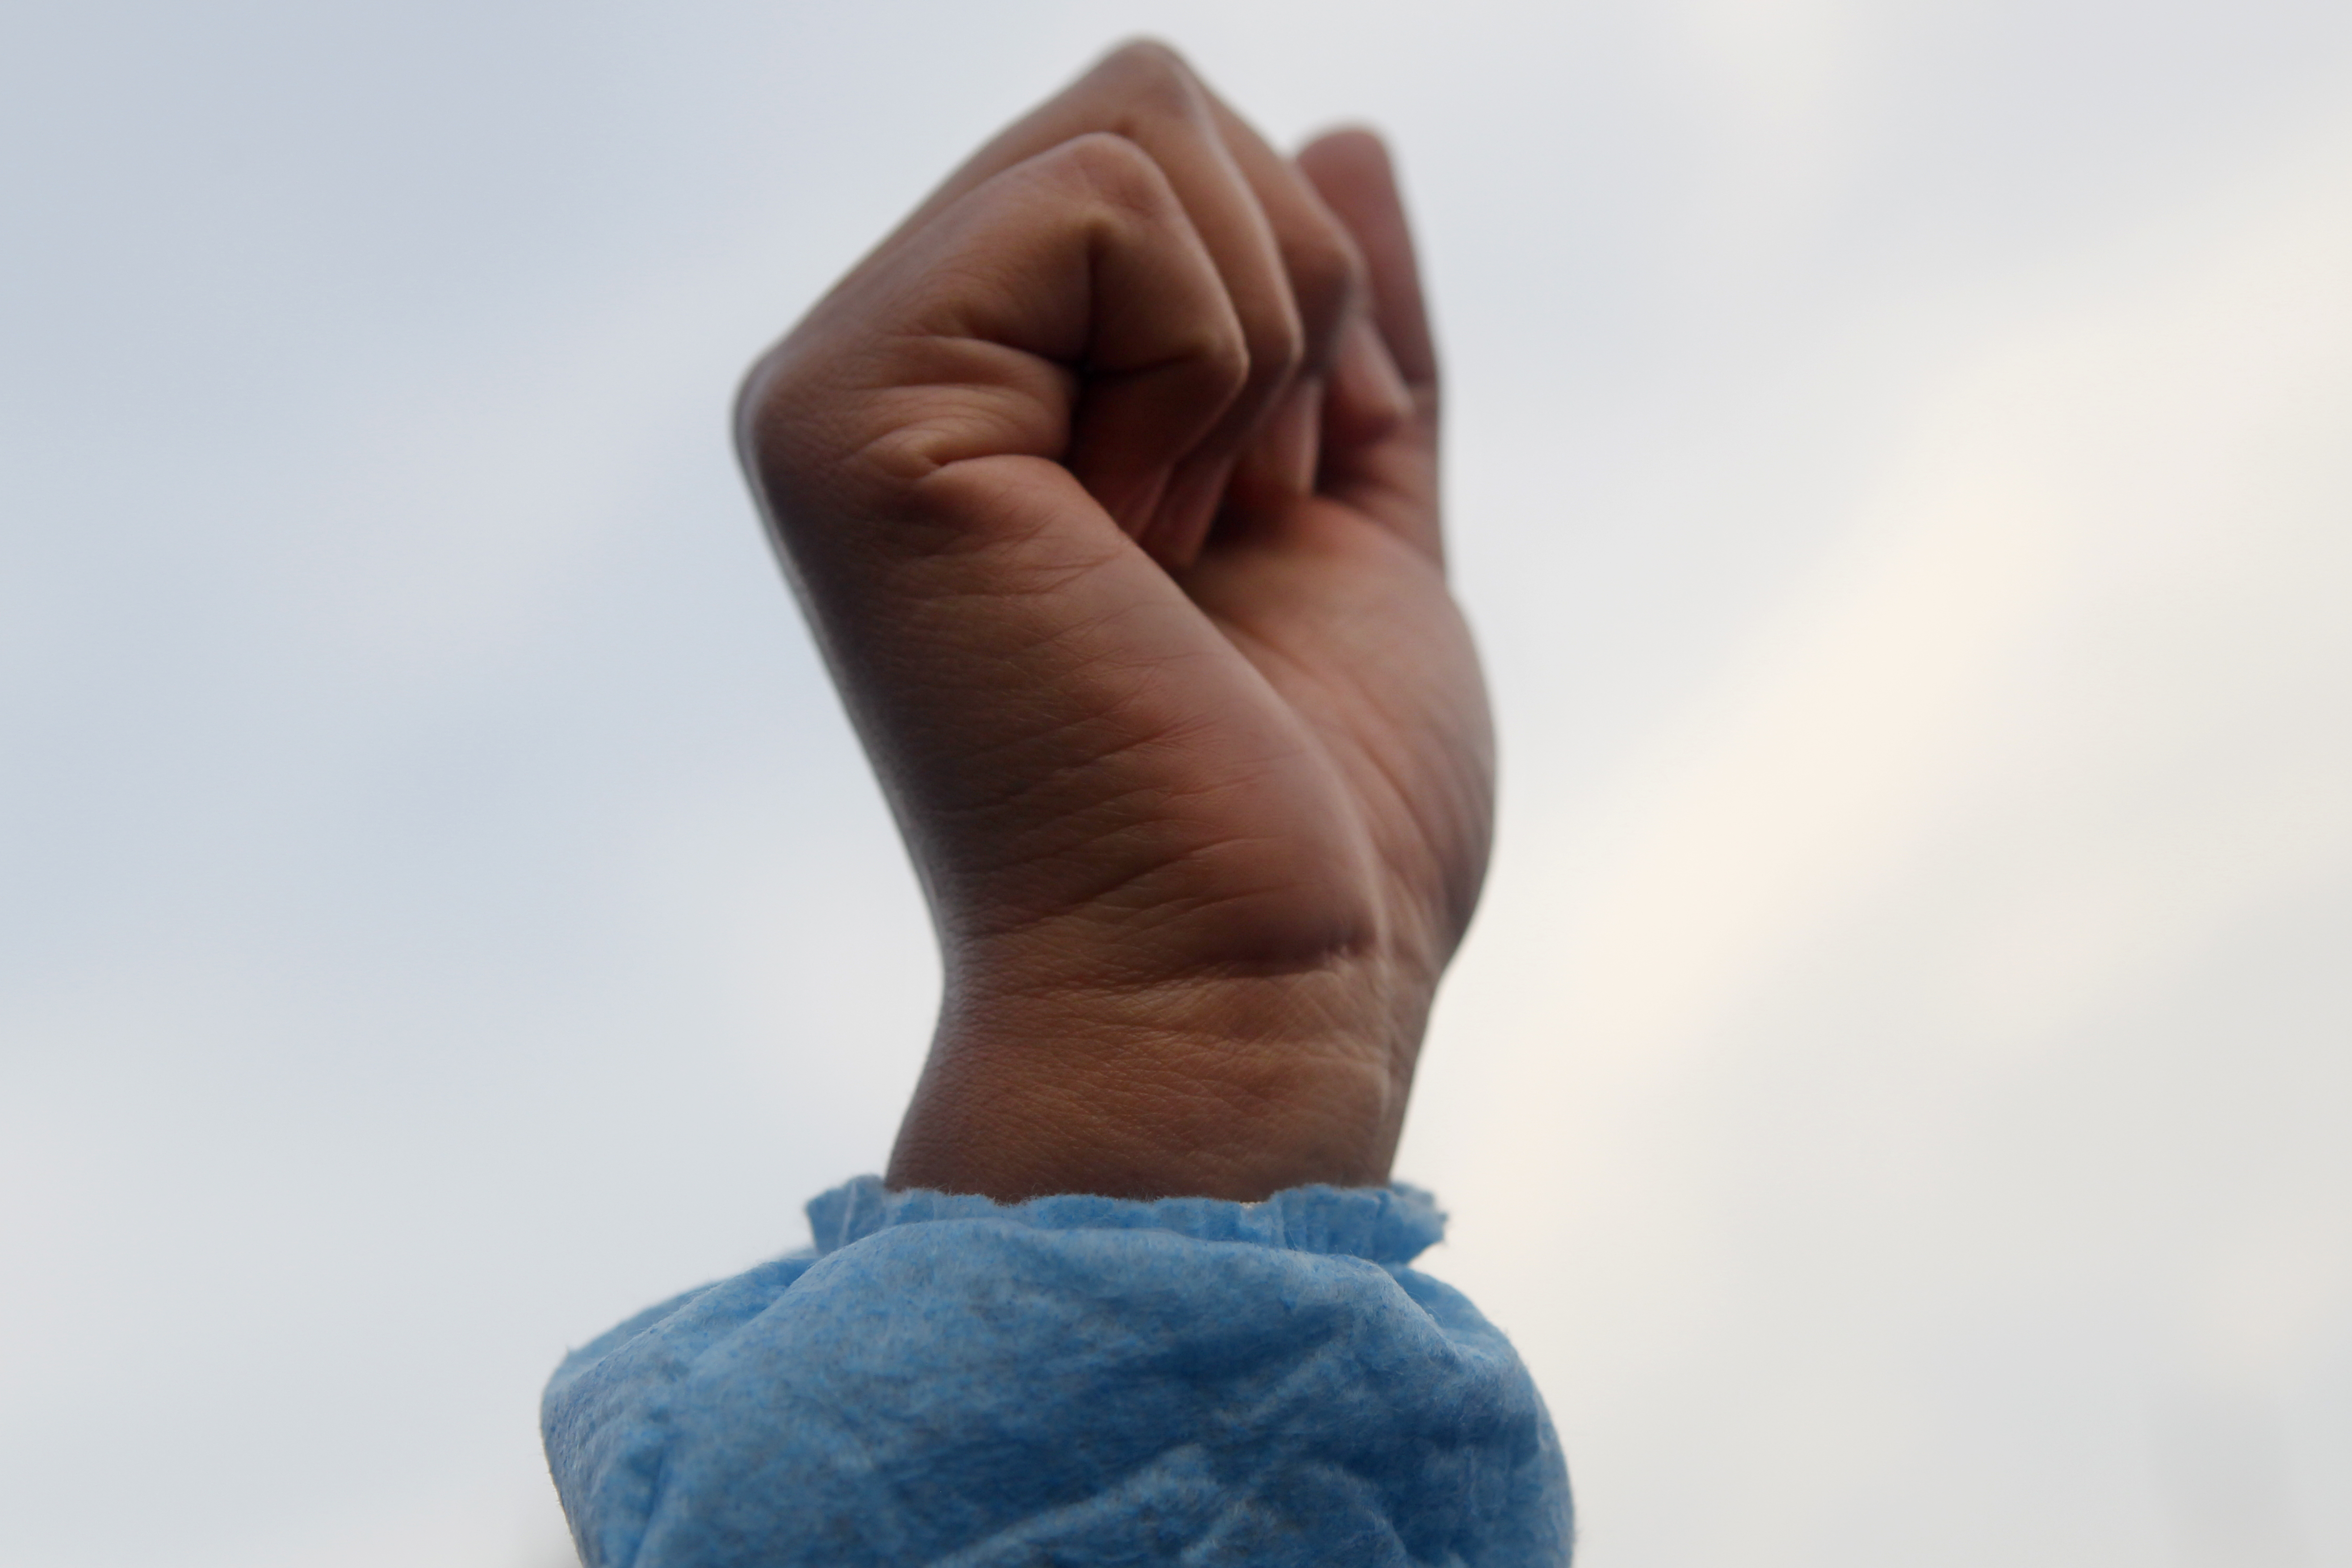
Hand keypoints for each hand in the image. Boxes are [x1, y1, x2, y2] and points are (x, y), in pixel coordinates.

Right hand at [737, 43, 1491, 1200]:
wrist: (1245, 985)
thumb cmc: (1312, 809)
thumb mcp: (1359, 520)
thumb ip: (1338, 333)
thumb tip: (1345, 136)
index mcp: (986, 398)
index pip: (1162, 159)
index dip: (1294, 317)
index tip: (1253, 522)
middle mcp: (887, 369)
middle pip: (1151, 103)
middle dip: (1285, 307)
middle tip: (1222, 530)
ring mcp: (849, 383)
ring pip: (1143, 119)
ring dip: (1256, 347)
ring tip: (1172, 549)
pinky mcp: (852, 411)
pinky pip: (1111, 202)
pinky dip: (1209, 365)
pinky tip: (1136, 542)